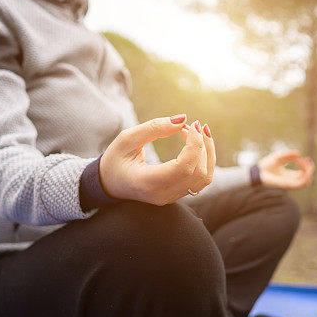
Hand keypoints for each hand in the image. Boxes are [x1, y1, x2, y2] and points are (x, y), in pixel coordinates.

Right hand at [100, 115, 215, 205]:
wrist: (109, 183)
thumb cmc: (115, 159)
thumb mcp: (127, 139)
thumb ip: (154, 128)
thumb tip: (183, 119)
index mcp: (146, 182)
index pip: (183, 168)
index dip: (194, 145)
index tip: (191, 125)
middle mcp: (162, 194)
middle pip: (198, 173)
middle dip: (202, 146)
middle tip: (192, 125)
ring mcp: (171, 197)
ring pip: (204, 178)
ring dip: (207, 153)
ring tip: (199, 132)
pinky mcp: (177, 194)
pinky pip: (200, 180)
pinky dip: (204, 160)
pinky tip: (197, 144)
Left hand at [257, 149, 314, 189]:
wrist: (256, 173)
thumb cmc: (264, 166)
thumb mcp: (278, 157)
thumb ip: (288, 155)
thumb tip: (299, 153)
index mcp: (289, 176)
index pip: (303, 174)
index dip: (306, 166)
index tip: (301, 157)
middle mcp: (291, 181)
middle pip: (308, 178)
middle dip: (310, 168)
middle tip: (306, 159)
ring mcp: (290, 184)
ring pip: (308, 182)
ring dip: (309, 171)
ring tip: (304, 161)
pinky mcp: (288, 185)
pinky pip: (302, 183)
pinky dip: (305, 174)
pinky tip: (300, 163)